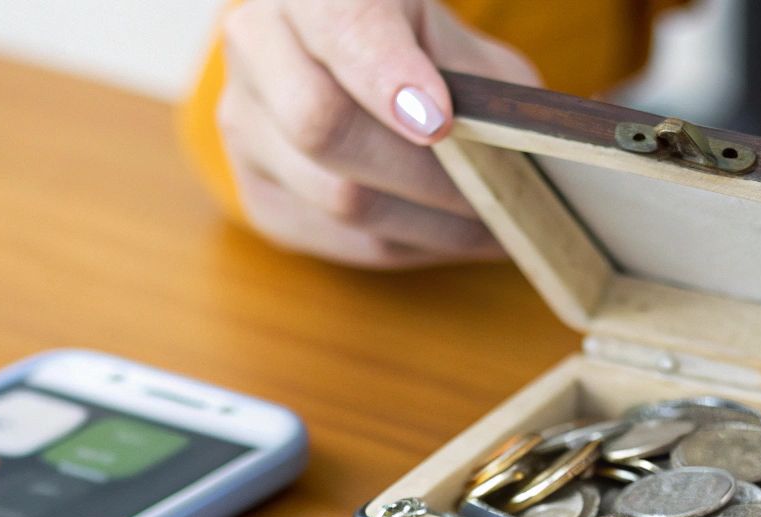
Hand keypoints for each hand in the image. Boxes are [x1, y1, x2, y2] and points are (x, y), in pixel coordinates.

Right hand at [215, 0, 536, 268]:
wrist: (342, 59)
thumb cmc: (413, 41)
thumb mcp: (450, 36)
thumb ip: (474, 79)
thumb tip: (516, 150)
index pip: (342, 28)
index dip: (388, 77)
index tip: (441, 121)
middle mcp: (257, 44)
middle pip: (324, 126)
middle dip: (426, 173)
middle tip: (498, 194)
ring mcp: (244, 123)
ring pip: (337, 197)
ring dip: (431, 224)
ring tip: (497, 225)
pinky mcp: (257, 192)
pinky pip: (340, 239)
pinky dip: (411, 245)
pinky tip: (454, 235)